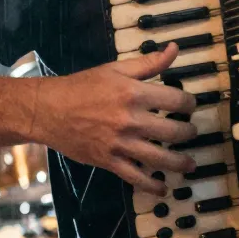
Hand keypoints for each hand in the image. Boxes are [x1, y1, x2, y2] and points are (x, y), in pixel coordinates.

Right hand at [34, 45, 197, 194]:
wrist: (47, 109)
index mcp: (134, 94)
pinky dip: (152, 186)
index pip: (177, 101)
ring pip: (161, 158)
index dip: (189, 103)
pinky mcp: (109, 161)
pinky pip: (136, 177)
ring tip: (189, 164)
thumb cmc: (81, 86)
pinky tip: (162, 188)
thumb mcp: (115, 69)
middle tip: (191, 132)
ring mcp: (121, 143)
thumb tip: (174, 49)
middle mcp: (131, 120)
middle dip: (189, 133)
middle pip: (174, 132)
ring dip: (180, 163)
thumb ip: (148, 62)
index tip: (189, 106)